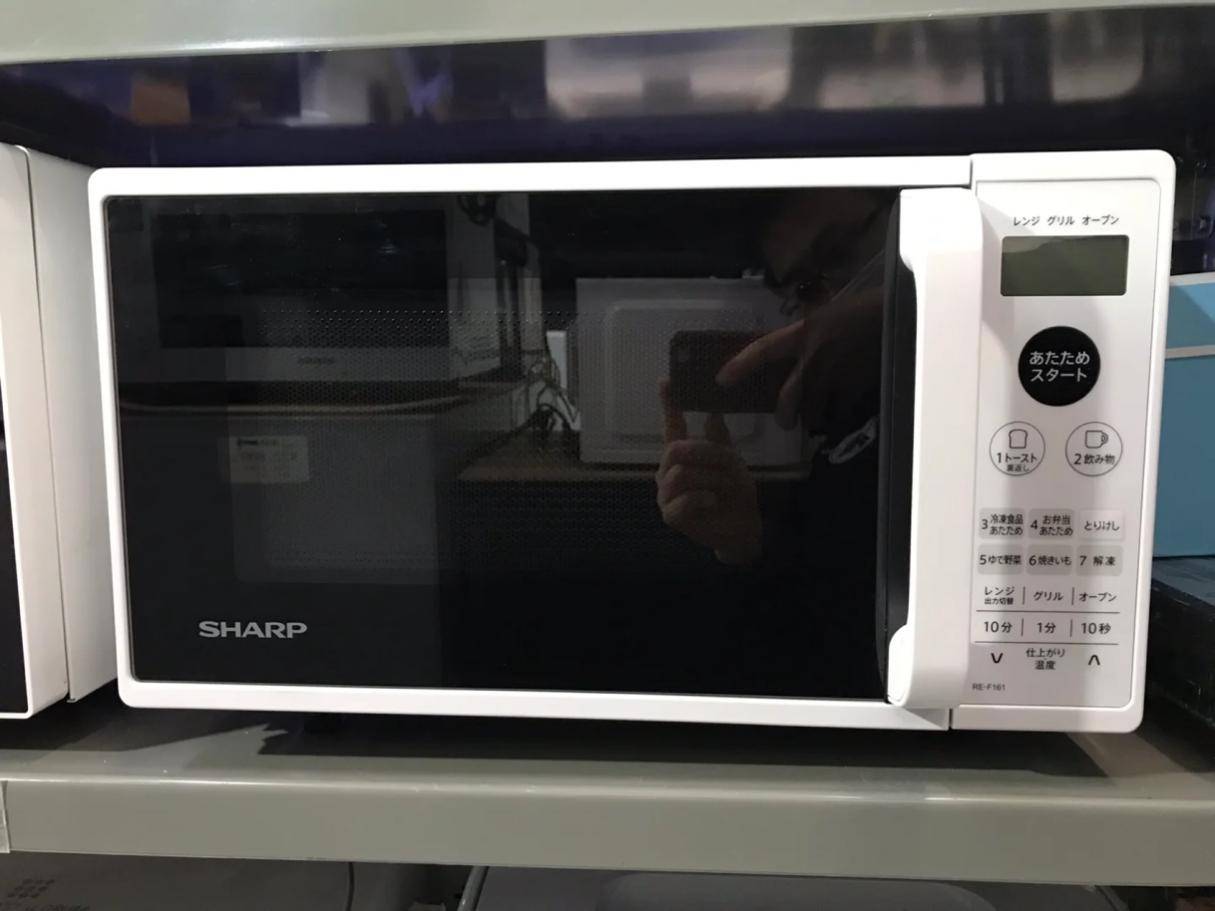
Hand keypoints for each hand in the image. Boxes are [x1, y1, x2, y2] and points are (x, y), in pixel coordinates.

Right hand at [656, 379, 760, 565]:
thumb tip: (712, 411)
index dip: (668, 404)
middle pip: (675, 450)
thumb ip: (718, 439)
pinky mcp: (671, 515)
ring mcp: (665, 495)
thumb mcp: (731, 461)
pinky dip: (704, 497)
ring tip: (725, 485)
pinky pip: (684, 499)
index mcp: (680, 457)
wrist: (742, 527)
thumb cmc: (734, 493)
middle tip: (728, 461)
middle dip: (705, 453)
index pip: (671, 427)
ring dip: (711, 478)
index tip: (665, 380)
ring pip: (681, 474)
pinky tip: (714, 500)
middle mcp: (667, 473)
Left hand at [716, 288, 883, 433]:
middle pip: (787, 398)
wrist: (896, 317)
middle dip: (785, 414)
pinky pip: (840, 412)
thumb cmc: (866, 310)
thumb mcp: (830, 316)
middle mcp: (812, 358)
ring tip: (821, 415)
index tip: (721, 380)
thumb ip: (813, 335)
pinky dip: (840, 415)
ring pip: (813, 410)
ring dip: (815, 416)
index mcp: (803, 333)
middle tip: (786, 421)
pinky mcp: (854, 389)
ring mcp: (833, 376)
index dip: (741, 365)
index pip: (763, 350)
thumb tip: (803, 352)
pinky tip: (845, 412)